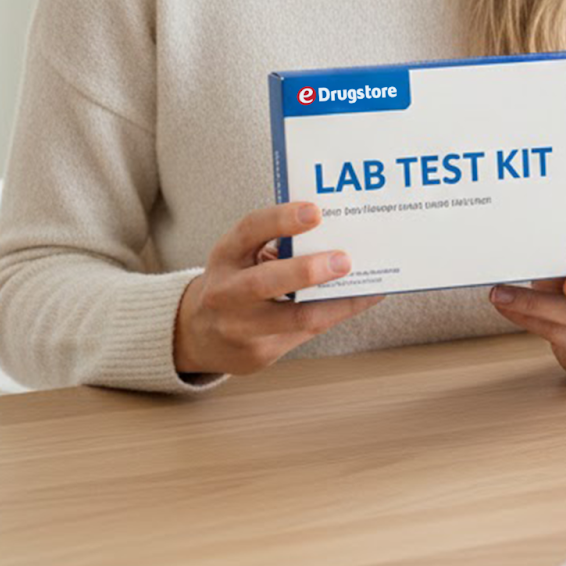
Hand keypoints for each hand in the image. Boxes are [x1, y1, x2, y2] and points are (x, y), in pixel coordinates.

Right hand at [173, 202, 383, 376]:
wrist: (200, 335)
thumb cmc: (235, 283)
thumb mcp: (242, 258)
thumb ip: (276, 246)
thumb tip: (339, 233)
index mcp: (225, 256)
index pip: (250, 230)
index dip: (282, 219)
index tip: (316, 212)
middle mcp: (226, 293)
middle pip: (264, 283)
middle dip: (307, 271)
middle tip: (344, 260)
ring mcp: (239, 328)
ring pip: (293, 318)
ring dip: (335, 301)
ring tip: (366, 284)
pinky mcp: (259, 354)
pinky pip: (306, 332)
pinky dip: (338, 313)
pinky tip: (362, 299)